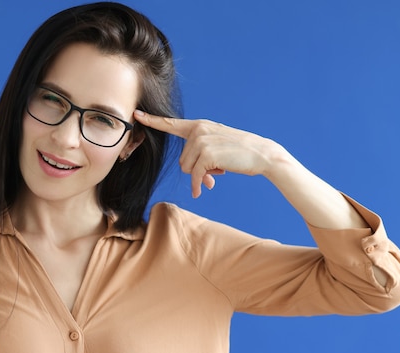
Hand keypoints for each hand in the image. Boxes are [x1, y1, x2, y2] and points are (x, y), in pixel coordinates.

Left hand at [133, 110, 283, 197]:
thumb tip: (197, 181)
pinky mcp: (206, 154)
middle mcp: (198, 130)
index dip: (153, 121)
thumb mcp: (217, 149)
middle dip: (196, 170)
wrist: (263, 154)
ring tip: (219, 169)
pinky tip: (202, 189)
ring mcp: (202, 141)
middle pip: (182, 159)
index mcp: (199, 126)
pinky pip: (194, 176)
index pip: (171, 124)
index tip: (137, 115)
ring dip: (201, 175)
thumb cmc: (240, 153)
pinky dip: (198, 185)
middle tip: (216, 169)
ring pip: (187, 168)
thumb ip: (201, 157)